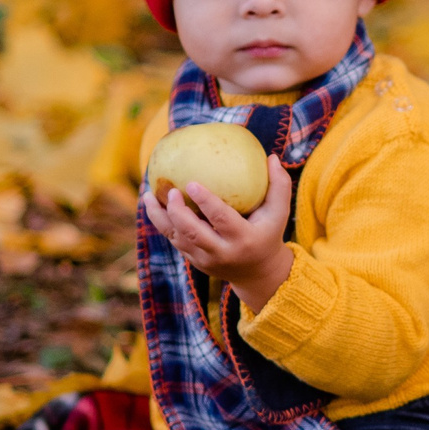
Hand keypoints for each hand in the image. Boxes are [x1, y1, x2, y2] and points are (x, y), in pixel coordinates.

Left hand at [141, 152, 294, 314]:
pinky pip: (174, 241)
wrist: (257, 273)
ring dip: (160, 217)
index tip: (192, 182)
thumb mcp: (279, 212)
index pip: (221, 219)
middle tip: (170, 190)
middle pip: (193, 233)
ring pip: (177, 239)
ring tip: (149, 195)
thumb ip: (279, 185)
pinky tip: (152, 204)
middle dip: (177, 212)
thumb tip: (270, 156)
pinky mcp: (194, 261)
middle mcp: (222, 252)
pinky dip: (161, 223)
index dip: (206, 201)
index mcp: (243, 239)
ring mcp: (205, 260)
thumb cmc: (268, 233)